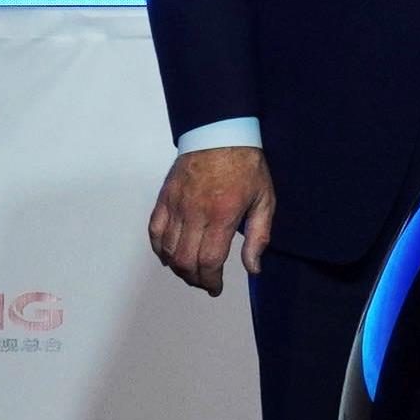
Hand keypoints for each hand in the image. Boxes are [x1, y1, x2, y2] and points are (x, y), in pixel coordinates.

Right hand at [149, 144, 273, 295]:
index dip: (211, 282)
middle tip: (204, 282)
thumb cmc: (246, 165)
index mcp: (222, 215)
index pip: (209, 262)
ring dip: (177, 267)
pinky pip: (155, 230)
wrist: (221, 131)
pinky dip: (159, 249)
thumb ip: (259, 237)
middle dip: (194, 279)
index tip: (216, 288)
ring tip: (190, 271)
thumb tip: (253, 268)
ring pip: (167, 249)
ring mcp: (176, 204)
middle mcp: (195, 212)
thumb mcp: (265, 200)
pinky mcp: (165, 197)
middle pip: (185, 261)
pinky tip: (169, 256)